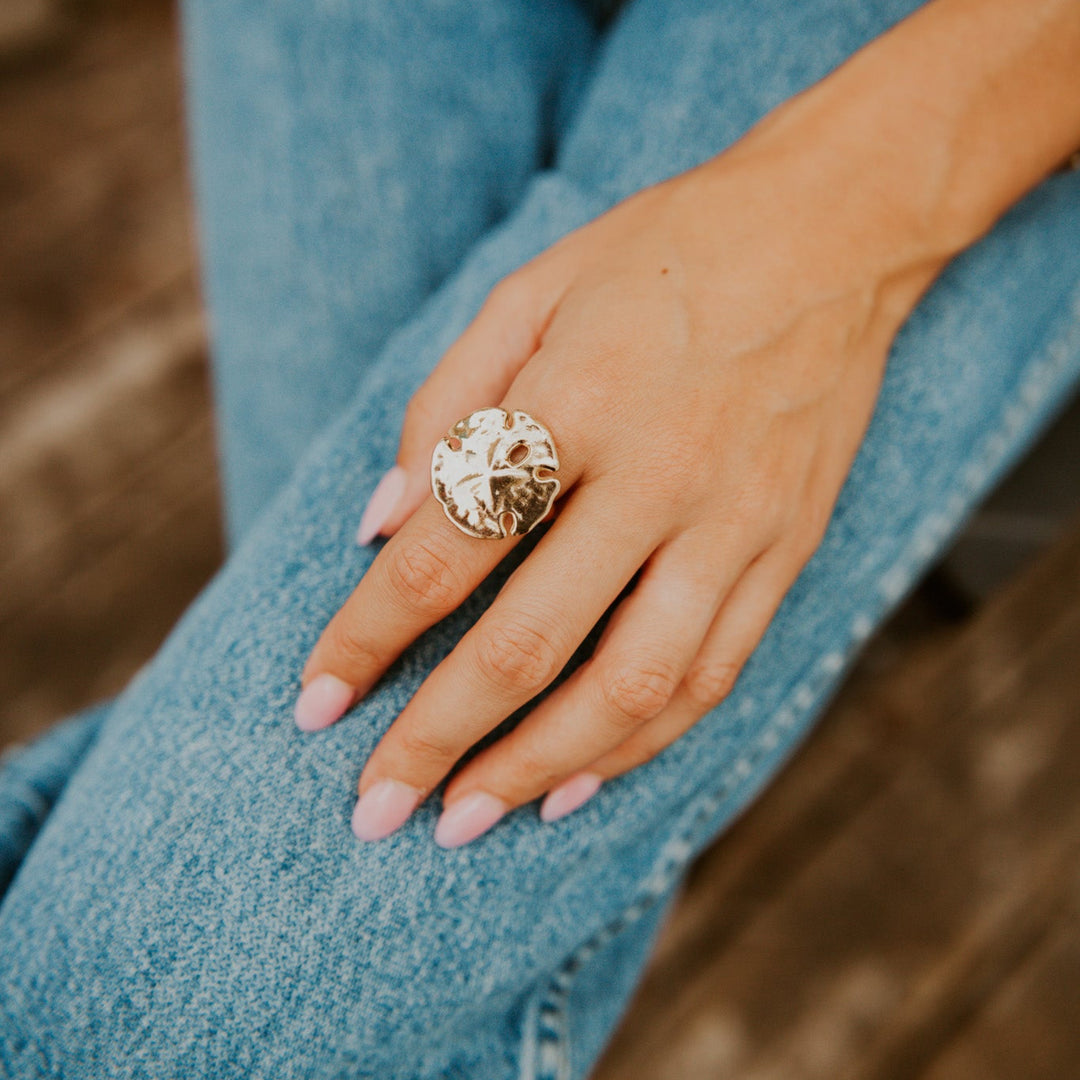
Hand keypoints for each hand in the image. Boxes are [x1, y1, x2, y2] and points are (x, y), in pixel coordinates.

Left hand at [295, 96, 950, 847]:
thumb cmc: (660, 258)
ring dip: (538, 768)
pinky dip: (640, 744)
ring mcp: (734, 524)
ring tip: (467, 819)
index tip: (316, 702)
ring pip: (630, 688)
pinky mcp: (786, 552)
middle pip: (527, 644)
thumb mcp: (528, 291)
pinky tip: (577, 781)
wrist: (829, 236)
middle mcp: (658, 475)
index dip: (369, 635)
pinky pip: (713, 675)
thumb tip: (378, 528)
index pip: (448, 548)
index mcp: (575, 399)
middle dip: (437, 741)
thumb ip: (443, 407)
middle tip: (376, 811)